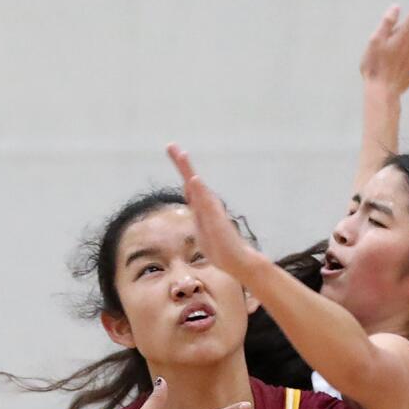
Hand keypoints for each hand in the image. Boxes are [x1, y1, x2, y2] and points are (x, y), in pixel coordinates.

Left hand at [167, 144, 268, 281]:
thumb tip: (195, 208)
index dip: (182, 170)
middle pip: (192, 181)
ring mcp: (212, 211)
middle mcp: (208, 205)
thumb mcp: (202, 232)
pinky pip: (206, 203)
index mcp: (202, 208)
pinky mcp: (216, 220)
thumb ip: (199, 218)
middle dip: (182, 164)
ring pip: (198, 188)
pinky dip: (200, 190)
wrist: (237, 262)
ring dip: (189, 171)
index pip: (189, 186)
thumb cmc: (221, 249)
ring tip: (181, 154)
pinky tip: (194, 179)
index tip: (173, 150)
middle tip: (171, 146)